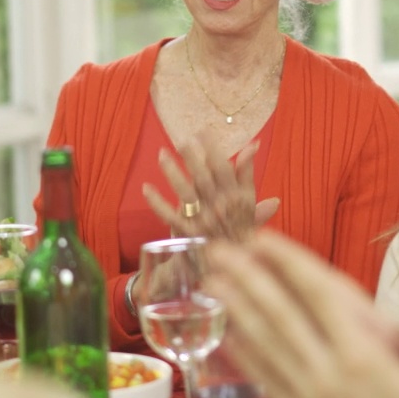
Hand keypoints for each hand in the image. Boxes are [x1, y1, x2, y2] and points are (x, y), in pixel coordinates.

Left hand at [142, 135, 279, 241]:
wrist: (234, 266)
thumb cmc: (241, 230)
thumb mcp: (250, 201)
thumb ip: (248, 173)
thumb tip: (252, 145)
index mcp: (236, 199)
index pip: (224, 168)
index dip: (213, 148)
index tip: (203, 132)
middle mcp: (219, 208)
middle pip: (203, 177)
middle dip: (191, 157)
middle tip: (181, 140)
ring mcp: (202, 221)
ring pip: (185, 193)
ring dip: (172, 173)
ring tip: (161, 155)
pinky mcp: (187, 234)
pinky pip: (169, 216)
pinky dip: (156, 202)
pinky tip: (146, 188)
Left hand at [206, 231, 398, 397]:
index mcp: (365, 356)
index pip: (319, 296)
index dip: (289, 262)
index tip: (263, 237)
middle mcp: (331, 373)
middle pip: (281, 315)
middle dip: (248, 278)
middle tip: (218, 248)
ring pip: (267, 345)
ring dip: (237, 310)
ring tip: (212, 282)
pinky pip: (267, 382)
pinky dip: (244, 356)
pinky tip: (227, 337)